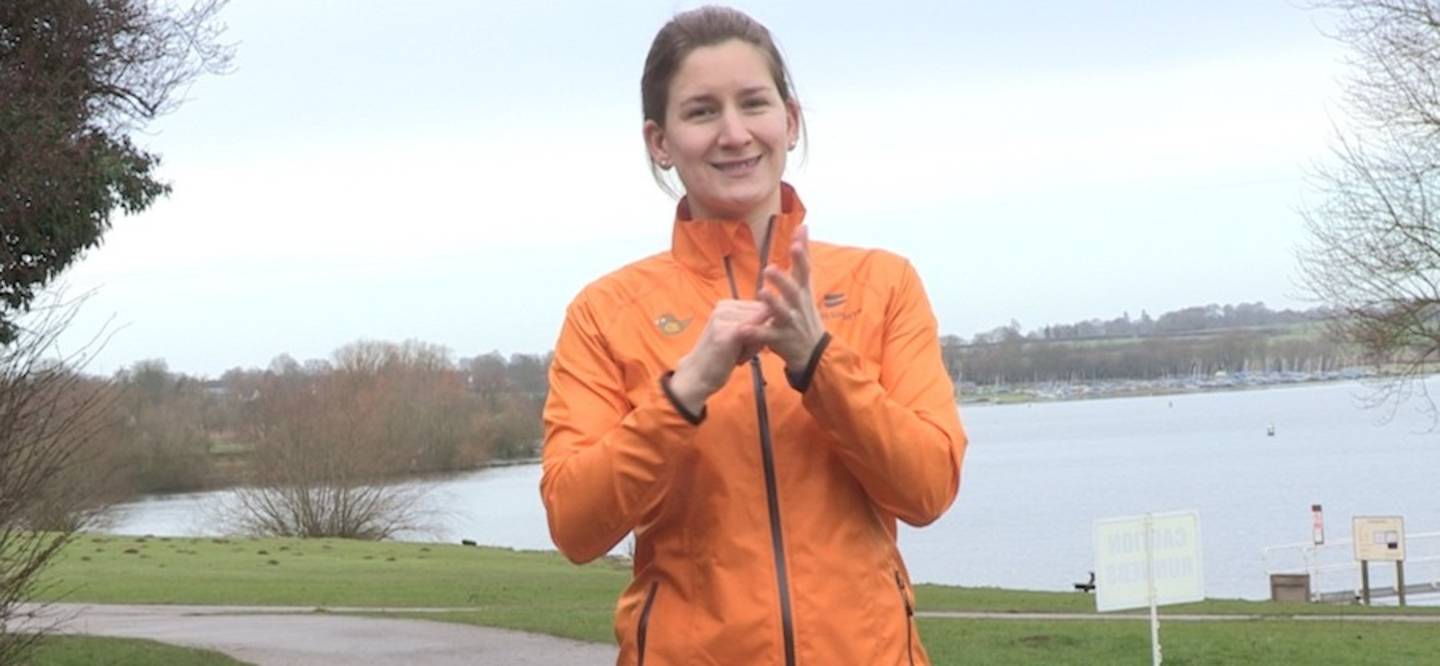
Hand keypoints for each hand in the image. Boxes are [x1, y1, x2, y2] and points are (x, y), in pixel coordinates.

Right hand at [669, 299, 770, 412]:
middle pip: (763, 316)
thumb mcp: (736, 334)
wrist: (697, 376)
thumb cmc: (720, 357)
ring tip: (736, 355)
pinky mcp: (728, 332)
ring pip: (761, 326)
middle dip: (759, 336)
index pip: (761, 308)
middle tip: (740, 352)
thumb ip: (752, 323)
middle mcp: (724, 306)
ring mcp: (724, 318)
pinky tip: (738, 359)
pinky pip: (755, 335)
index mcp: (726, 304)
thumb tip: (777, 316)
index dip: (760, 328)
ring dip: (754, 344)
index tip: (744, 344)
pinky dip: (751, 350)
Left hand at [755, 225, 826, 368]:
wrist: (814, 352)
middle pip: (793, 291)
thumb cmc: (805, 312)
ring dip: (772, 303)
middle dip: (783, 280)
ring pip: (782, 313)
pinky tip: (743, 330)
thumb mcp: (806, 285)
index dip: (801, 256)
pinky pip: (767, 337)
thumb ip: (802, 257)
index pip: (804, 270)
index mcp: (803, 292)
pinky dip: (755, 333)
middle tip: (769, 268)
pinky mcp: (782, 340)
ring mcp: (791, 323)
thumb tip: (802, 226)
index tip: (797, 239)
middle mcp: (798, 306)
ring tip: (762, 292)